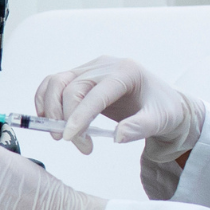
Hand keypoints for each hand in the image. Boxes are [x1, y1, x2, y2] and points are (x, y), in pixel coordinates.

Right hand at [35, 56, 203, 158]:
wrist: (162, 103)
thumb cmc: (163, 109)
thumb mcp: (160, 120)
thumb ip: (141, 127)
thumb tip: (118, 137)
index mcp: (126, 72)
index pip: (95, 93)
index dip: (79, 115)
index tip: (70, 138)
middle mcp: (105, 65)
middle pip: (72, 86)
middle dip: (66, 118)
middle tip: (74, 144)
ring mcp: (91, 68)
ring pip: (57, 82)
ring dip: (50, 108)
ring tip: (58, 134)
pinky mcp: (82, 76)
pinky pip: (55, 83)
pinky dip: (46, 100)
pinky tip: (49, 120)